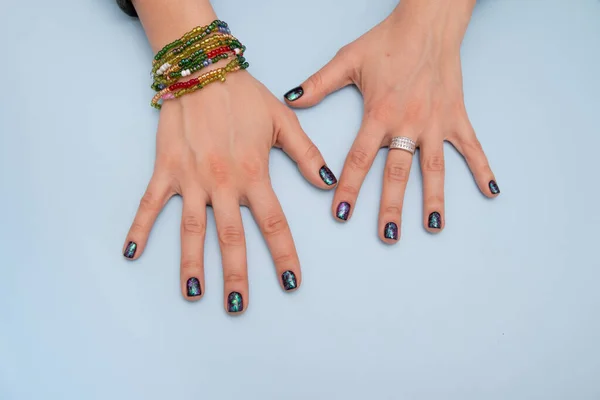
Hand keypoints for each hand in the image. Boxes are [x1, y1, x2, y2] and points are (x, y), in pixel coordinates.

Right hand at [122, 71, 336, 312]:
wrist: (203, 70)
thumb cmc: (245, 96)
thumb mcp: (284, 121)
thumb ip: (306, 154)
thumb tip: (328, 183)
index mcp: (254, 174)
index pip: (273, 223)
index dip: (284, 255)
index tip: (291, 282)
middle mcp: (223, 183)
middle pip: (231, 237)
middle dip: (237, 273)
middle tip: (238, 305)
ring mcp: (191, 179)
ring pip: (192, 229)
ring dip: (192, 263)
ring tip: (194, 294)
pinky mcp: (166, 170)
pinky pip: (150, 203)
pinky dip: (140, 227)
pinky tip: (132, 252)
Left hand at [284, 0, 498, 241]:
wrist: (428, 22)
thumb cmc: (388, 41)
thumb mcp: (348, 59)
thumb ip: (319, 84)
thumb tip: (291, 98)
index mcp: (379, 113)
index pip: (360, 159)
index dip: (349, 188)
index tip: (341, 214)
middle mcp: (408, 123)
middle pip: (398, 172)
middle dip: (391, 206)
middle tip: (387, 235)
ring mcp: (436, 122)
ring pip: (435, 167)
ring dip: (434, 198)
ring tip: (433, 227)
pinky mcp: (457, 116)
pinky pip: (471, 147)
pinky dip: (482, 168)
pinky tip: (491, 190)